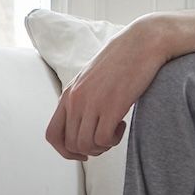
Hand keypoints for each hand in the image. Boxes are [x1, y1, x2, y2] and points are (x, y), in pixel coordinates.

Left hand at [46, 16, 172, 160]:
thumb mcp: (91, 80)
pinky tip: (122, 124)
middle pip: (70, 145)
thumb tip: (82, 125)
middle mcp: (75, 100)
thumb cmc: (121, 61)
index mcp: (68, 94)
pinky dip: (113, 140)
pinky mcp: (111, 105)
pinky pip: (103, 140)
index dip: (65, 151)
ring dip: (102, 146)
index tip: (83, 151)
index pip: (52, 134)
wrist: (142, 42)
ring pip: (86, 145)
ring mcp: (92, 103)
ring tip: (115, 130)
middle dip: (89, 150)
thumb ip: (82, 100)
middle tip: (106, 139)